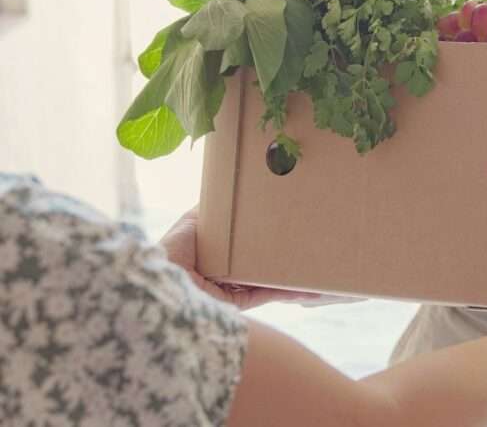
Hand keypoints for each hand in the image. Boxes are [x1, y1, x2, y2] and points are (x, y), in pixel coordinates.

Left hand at [159, 208, 318, 310]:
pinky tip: (308, 287)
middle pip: (259, 262)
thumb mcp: (193, 220)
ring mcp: (232, 290)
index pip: (245, 244)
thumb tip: (229, 191)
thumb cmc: (172, 250)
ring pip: (268, 280)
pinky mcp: (238, 304)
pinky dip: (288, 292)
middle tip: (305, 243)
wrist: (162, 282)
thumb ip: (211, 209)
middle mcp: (224, 272)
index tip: (284, 225)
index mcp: (214, 253)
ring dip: (292, 276)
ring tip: (314, 268)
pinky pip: (267, 296)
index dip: (264, 234)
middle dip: (282, 255)